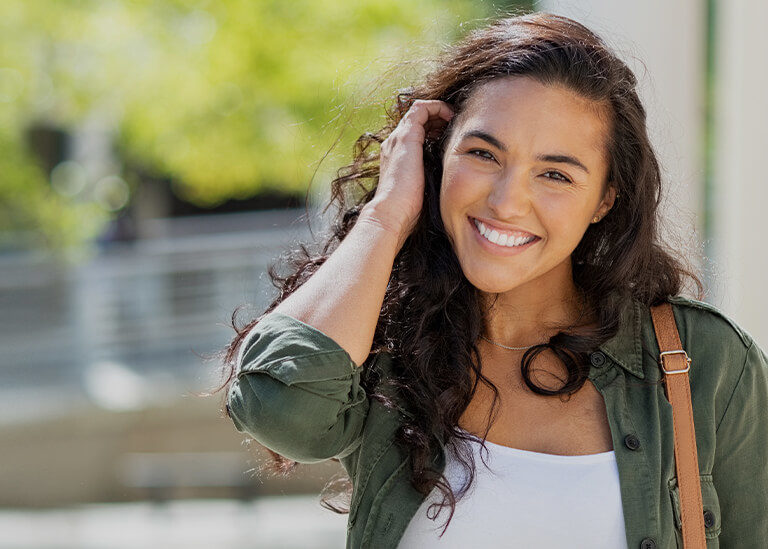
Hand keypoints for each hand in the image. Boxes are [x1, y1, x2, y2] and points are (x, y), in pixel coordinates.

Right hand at [361, 99, 454, 240]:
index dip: (434, 128)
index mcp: (396, 156)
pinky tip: (451, 116)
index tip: (451, 136)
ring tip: (455, 118)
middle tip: (455, 124)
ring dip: (439, 111)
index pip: (415, 132)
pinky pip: (422, 108)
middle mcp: (394, 143)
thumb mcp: (422, 188)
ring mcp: (398, 138)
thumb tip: (451, 181)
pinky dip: (437, 107)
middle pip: (417, 120)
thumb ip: (431, 178)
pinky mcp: (406, 136)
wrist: (391, 213)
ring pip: (419, 111)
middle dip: (437, 118)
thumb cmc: (408, 209)